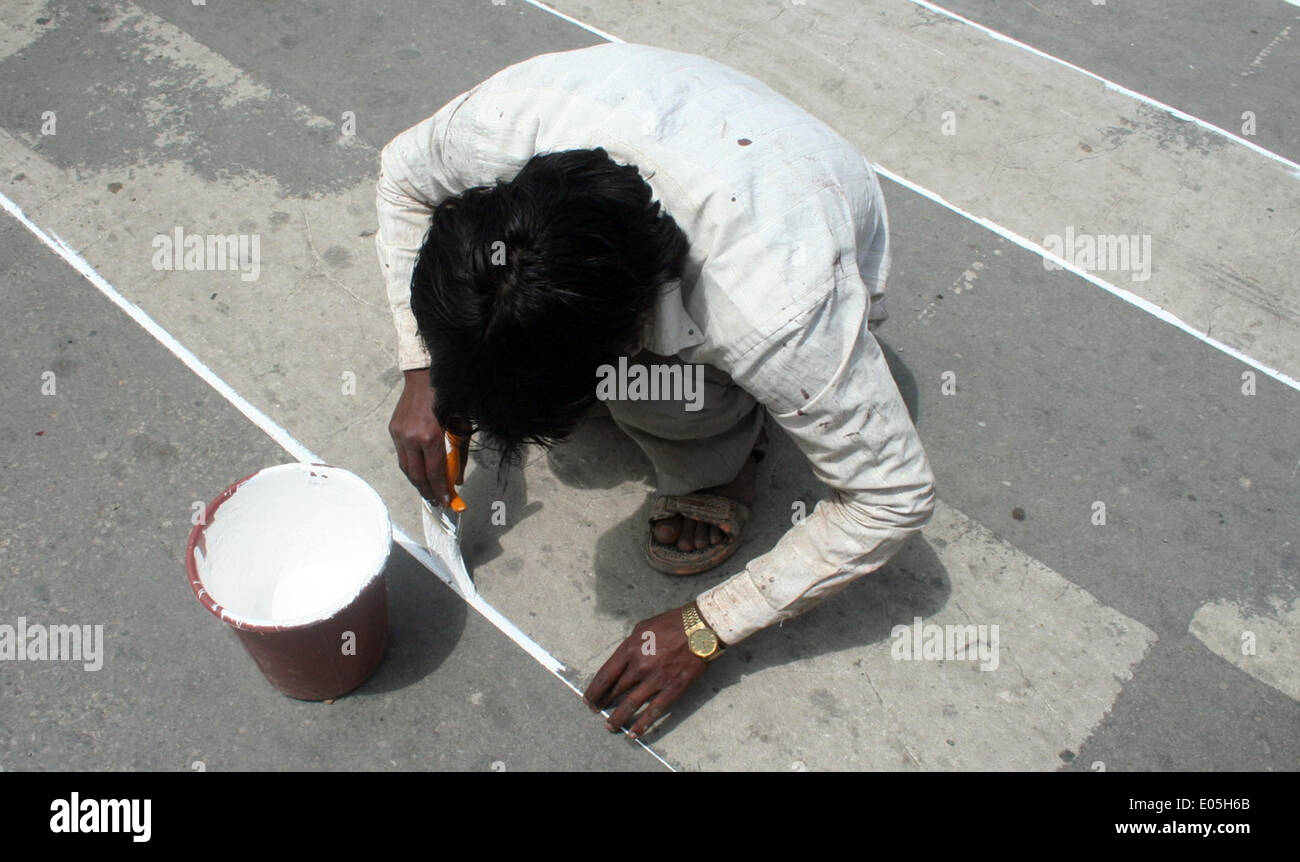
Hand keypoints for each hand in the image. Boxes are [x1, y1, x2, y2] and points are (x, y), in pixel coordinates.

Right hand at [389, 368, 461, 504]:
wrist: (424, 377)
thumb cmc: (449, 400)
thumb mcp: (461, 427)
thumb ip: (459, 455)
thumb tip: (457, 480)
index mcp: (430, 437)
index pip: (434, 473)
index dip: (440, 490)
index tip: (446, 503)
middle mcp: (411, 438)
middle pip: (416, 475)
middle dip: (426, 492)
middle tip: (436, 502)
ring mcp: (399, 434)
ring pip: (405, 468)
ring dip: (417, 482)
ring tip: (428, 490)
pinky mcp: (393, 430)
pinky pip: (401, 455)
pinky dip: (411, 466)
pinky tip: (420, 471)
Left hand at [583, 606, 710, 739]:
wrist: (701, 627)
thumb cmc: (672, 623)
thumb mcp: (643, 627)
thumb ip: (630, 645)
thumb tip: (622, 660)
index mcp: (630, 649)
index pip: (605, 675)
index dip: (594, 690)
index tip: (587, 700)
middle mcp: (640, 666)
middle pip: (615, 690)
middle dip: (603, 702)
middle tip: (595, 711)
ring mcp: (656, 679)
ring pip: (631, 704)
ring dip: (618, 718)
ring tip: (610, 726)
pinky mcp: (673, 688)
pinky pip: (654, 711)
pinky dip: (642, 724)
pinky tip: (633, 734)